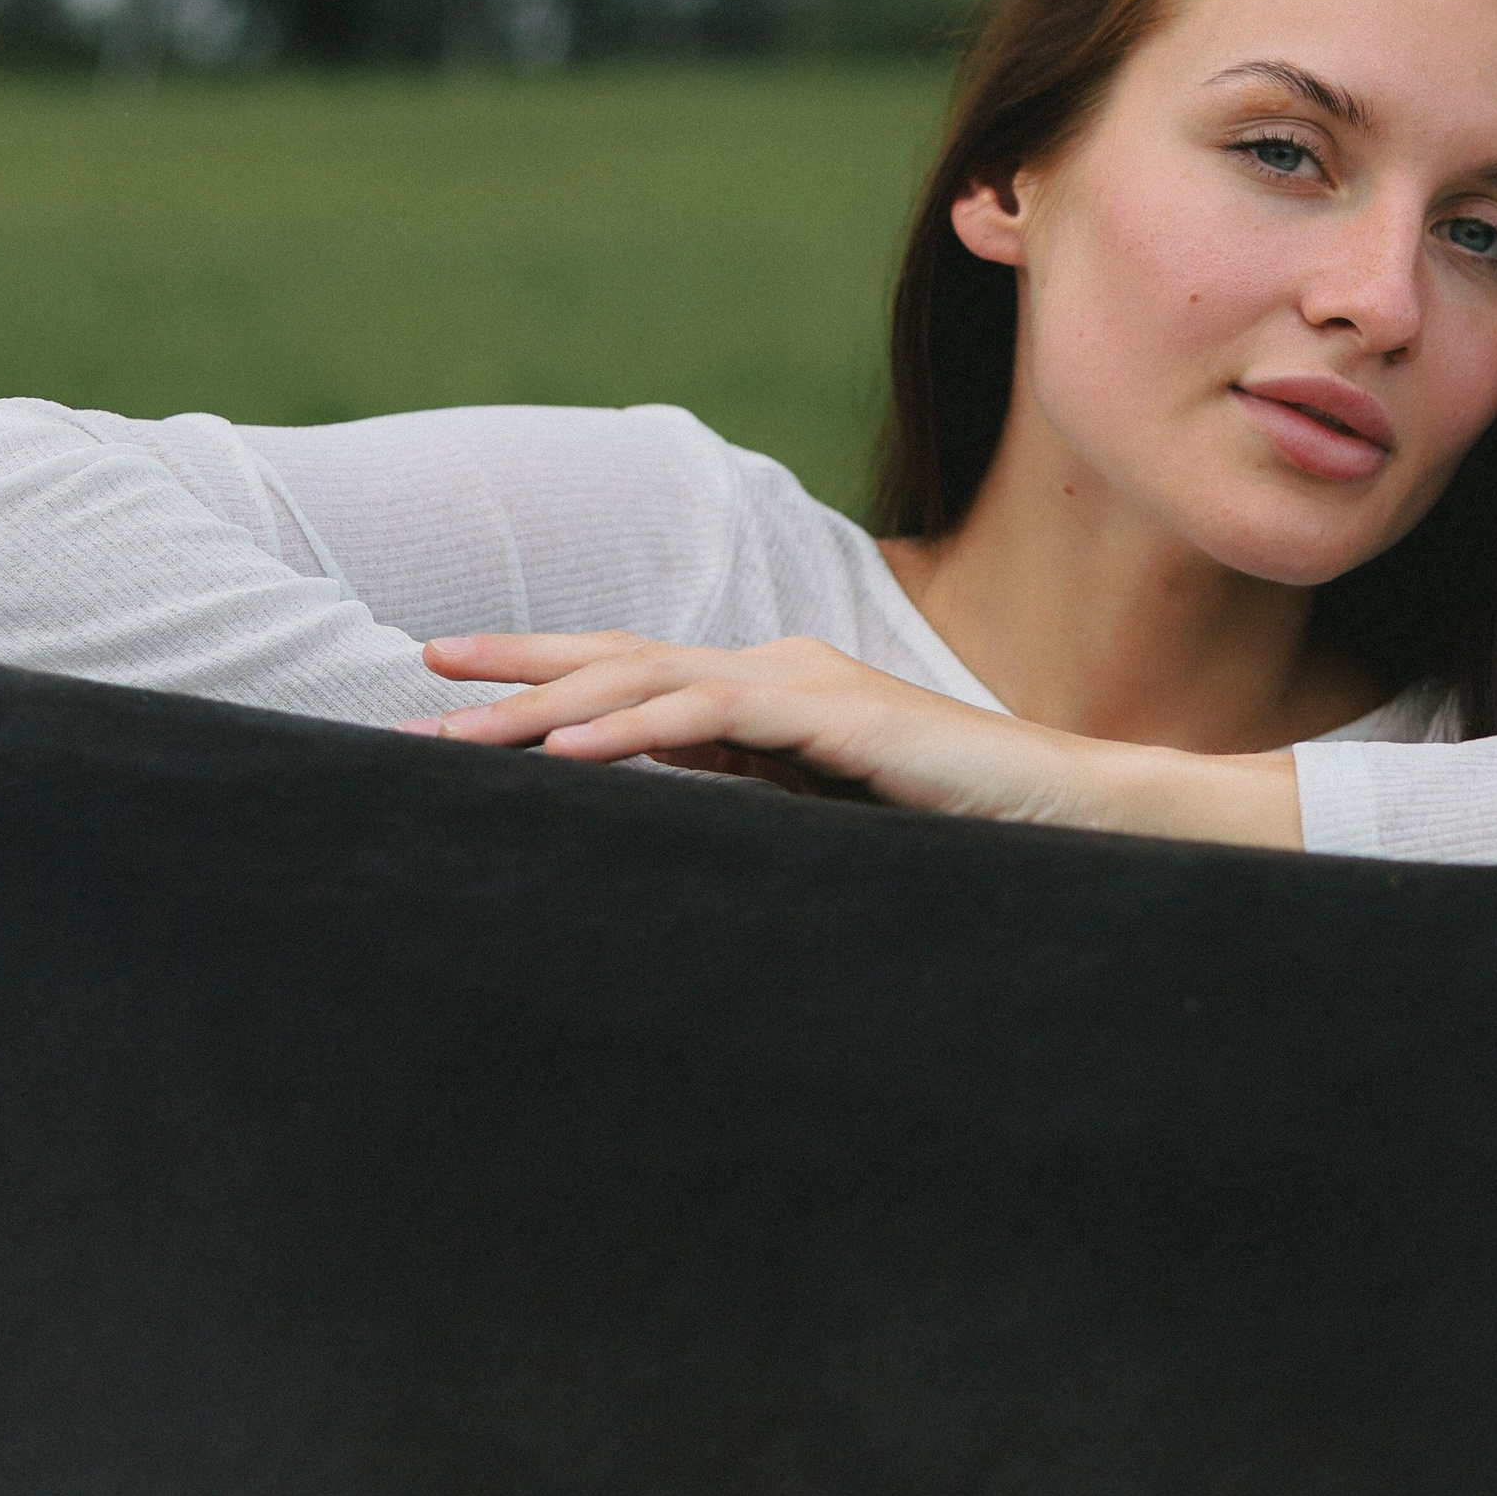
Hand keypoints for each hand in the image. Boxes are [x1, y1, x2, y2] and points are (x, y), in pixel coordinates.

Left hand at [406, 630, 1302, 846]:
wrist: (1079, 820)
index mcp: (771, 701)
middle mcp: (778, 676)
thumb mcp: (827, 825)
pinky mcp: (840, 719)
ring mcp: (807, 690)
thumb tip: (657, 832)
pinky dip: (637, 729)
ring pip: (650, 679)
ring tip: (459, 727)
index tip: (450, 691)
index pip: (635, 678)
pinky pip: (717, 718)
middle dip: (515, 670)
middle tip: (417, 680)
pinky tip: (569, 749)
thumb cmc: (960, 835)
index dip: (542, 677)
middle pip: (622, 660)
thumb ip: (751, 810)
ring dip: (547, 702)